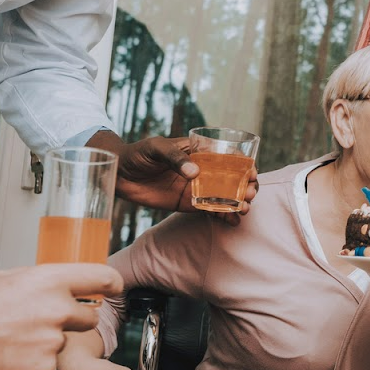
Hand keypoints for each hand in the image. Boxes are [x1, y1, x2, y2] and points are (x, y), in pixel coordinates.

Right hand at [0, 263, 121, 369]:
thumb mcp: (9, 279)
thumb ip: (43, 283)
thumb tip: (61, 284)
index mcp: (49, 281)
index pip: (100, 277)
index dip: (111, 284)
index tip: (114, 288)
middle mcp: (57, 309)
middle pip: (88, 317)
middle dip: (72, 322)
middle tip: (40, 323)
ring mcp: (51, 342)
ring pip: (63, 345)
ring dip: (45, 346)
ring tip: (11, 340)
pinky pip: (46, 368)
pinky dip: (31, 366)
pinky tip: (7, 357)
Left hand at [89, 131, 258, 222]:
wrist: (118, 173)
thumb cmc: (138, 153)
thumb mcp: (156, 148)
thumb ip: (175, 158)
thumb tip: (195, 173)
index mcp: (198, 152)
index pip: (227, 157)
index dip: (243, 165)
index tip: (251, 173)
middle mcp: (201, 170)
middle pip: (231, 179)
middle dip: (245, 187)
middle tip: (250, 195)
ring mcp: (195, 188)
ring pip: (223, 196)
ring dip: (237, 203)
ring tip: (244, 210)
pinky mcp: (186, 204)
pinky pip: (208, 210)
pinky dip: (222, 216)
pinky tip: (232, 222)